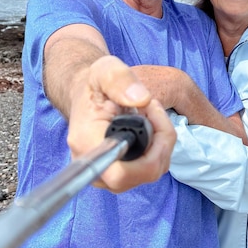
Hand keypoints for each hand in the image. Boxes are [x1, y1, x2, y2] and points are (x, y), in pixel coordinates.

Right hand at [67, 56, 175, 192]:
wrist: (86, 97)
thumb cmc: (94, 85)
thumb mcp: (105, 70)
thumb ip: (121, 80)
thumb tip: (142, 99)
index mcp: (87, 144)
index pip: (120, 173)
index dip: (149, 152)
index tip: (149, 117)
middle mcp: (95, 167)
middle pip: (144, 173)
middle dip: (161, 140)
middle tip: (153, 109)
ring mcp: (107, 177)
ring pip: (152, 171)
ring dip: (161, 141)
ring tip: (149, 113)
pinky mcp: (119, 176)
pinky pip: (150, 169)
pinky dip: (158, 147)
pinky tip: (149, 126)